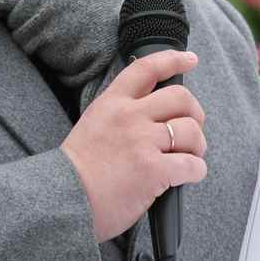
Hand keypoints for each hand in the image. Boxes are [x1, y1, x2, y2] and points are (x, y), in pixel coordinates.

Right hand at [61, 50, 207, 240]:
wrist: (62, 200)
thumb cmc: (76, 173)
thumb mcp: (92, 127)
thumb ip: (120, 117)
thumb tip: (154, 120)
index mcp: (112, 104)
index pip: (146, 68)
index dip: (172, 60)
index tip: (190, 60)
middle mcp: (129, 117)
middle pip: (181, 98)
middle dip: (195, 114)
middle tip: (192, 131)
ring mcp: (142, 142)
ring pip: (190, 131)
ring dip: (197, 146)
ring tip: (189, 157)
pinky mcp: (153, 170)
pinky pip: (192, 164)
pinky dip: (196, 171)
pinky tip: (187, 177)